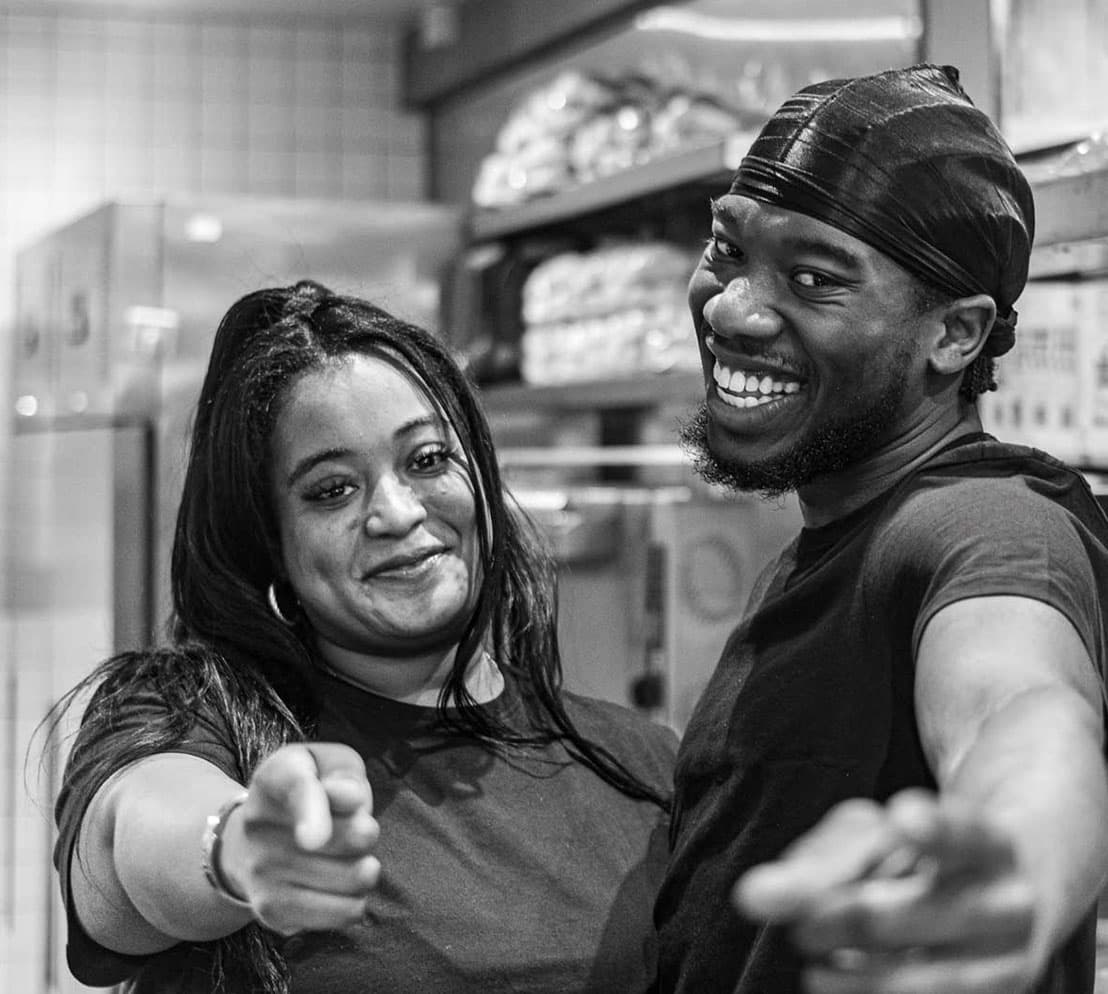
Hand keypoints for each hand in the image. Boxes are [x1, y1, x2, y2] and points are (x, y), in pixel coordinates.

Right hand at [220, 743, 379, 934]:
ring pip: (354, 877)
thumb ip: (344, 773)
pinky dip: (356, 899)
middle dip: (368, 831)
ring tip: (347, 856)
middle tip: (356, 827)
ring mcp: (261, 872)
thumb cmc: (311, 793)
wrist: (253, 840)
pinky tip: (340, 885)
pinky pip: (345, 912)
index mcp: (275, 776)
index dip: (311, 810)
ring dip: (365, 867)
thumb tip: (351, 799)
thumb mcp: (328, 764)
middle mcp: (259, 825)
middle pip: (348, 837)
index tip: (315, 838)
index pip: (296, 786)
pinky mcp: (273, 911)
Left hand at [733, 790, 1038, 992]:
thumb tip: (754, 896)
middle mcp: (1010, 904)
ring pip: (927, 978)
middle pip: (921, 909)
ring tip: (813, 969)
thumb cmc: (919, 859)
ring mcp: (1010, 964)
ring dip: (858, 975)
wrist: (1010, 900)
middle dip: (853, 917)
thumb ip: (817, 862)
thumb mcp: (876, 839)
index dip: (935, 828)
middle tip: (803, 927)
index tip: (904, 818)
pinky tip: (836, 984)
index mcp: (989, 842)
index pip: (963, 831)